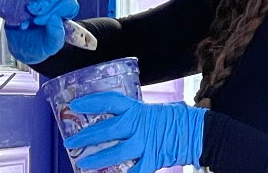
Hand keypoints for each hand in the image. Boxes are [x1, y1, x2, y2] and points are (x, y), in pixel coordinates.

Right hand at [5, 0, 78, 63]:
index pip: (70, 3)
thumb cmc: (36, 45)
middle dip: (47, 3)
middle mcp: (55, 0)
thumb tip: (55, 19)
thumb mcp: (49, 47)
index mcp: (66, 12)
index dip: (57, 10)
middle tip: (35, 16)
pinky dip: (22, 1)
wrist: (16, 47)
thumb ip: (56, 36)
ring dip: (34, 2)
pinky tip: (19, 13)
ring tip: (28, 15)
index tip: (42, 22)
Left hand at [63, 91, 206, 172]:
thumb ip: (133, 115)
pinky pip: (134, 170)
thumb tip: (113, 117)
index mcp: (137, 109)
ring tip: (83, 163)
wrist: (196, 132)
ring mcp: (145, 143)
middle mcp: (138, 125)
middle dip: (86, 137)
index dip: (92, 102)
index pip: (110, 102)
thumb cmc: (174, 119)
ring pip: (115, 154)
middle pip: (107, 130)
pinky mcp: (152, 159)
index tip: (75, 105)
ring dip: (97, 159)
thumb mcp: (152, 110)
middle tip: (70, 142)